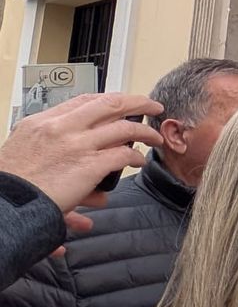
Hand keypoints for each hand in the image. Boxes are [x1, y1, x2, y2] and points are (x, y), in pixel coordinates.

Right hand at [0, 93, 163, 234]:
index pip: (83, 101)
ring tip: (153, 137)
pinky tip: (139, 162)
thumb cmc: (12, 184)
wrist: (4, 205)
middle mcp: (61, 128)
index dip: (108, 101)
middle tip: (151, 105)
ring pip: (124, 129)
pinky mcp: (89, 165)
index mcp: (42, 122)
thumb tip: (68, 156)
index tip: (121, 104)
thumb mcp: (23, 152)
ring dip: (144, 132)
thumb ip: (52, 149)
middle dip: (137, 102)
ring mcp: (77, 145)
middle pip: (110, 104)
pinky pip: (124, 156)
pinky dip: (136, 158)